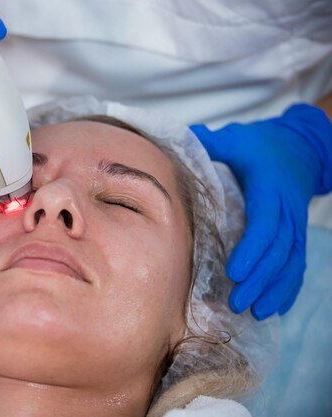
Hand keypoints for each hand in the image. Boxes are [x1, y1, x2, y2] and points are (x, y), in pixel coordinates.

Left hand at [191, 104, 331, 319]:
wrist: (300, 148)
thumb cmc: (258, 146)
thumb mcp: (234, 139)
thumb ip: (209, 144)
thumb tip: (179, 142)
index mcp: (271, 187)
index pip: (265, 222)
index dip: (252, 248)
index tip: (234, 271)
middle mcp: (288, 209)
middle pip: (279, 250)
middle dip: (259, 279)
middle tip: (236, 302)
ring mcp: (296, 225)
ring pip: (291, 262)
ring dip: (274, 289)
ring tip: (254, 312)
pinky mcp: (297, 235)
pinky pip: (298, 265)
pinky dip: (288, 288)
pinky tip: (274, 308)